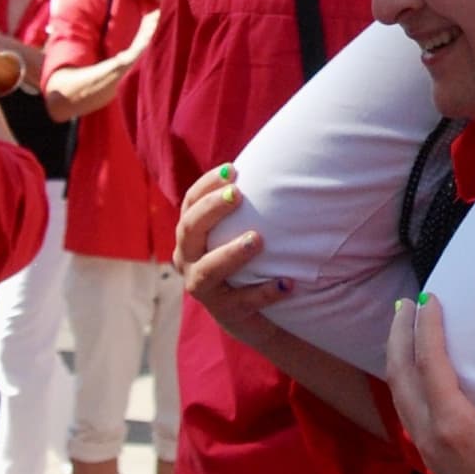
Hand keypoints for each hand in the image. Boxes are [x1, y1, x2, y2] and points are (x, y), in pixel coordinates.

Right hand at [175, 170, 291, 338]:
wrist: (253, 313)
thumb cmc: (249, 259)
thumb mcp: (239, 229)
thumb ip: (247, 205)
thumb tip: (276, 160)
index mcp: (190, 234)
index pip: (190, 202)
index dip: (207, 185)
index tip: (233, 169)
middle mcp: (187, 258)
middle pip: (189, 229)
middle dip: (212, 210)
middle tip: (238, 195)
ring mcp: (203, 287)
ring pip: (207, 270)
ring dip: (231, 253)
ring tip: (257, 239)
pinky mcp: (225, 312)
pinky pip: (242, 302)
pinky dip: (264, 291)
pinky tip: (287, 282)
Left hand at [387, 296, 474, 473]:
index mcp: (455, 427)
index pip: (429, 363)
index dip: (427, 326)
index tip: (430, 297)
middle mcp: (433, 442)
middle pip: (401, 378)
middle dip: (399, 337)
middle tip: (405, 304)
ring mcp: (433, 458)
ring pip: (401, 401)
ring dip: (400, 362)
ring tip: (406, 332)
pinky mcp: (441, 468)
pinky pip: (411, 417)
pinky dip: (409, 387)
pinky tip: (422, 378)